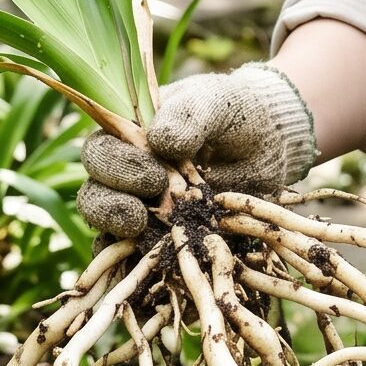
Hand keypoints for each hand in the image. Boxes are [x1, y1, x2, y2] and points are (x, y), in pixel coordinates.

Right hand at [75, 63, 317, 237]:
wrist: (271, 144)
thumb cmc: (235, 113)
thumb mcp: (215, 103)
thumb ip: (187, 116)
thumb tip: (158, 141)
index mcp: (128, 135)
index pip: (98, 152)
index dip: (115, 167)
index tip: (155, 176)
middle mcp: (127, 173)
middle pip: (94, 194)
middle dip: (112, 206)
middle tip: (150, 209)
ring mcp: (143, 208)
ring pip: (107, 228)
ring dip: (120, 235)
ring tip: (148, 233)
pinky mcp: (163, 237)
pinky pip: (132, 256)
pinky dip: (133, 262)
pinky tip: (151, 259)